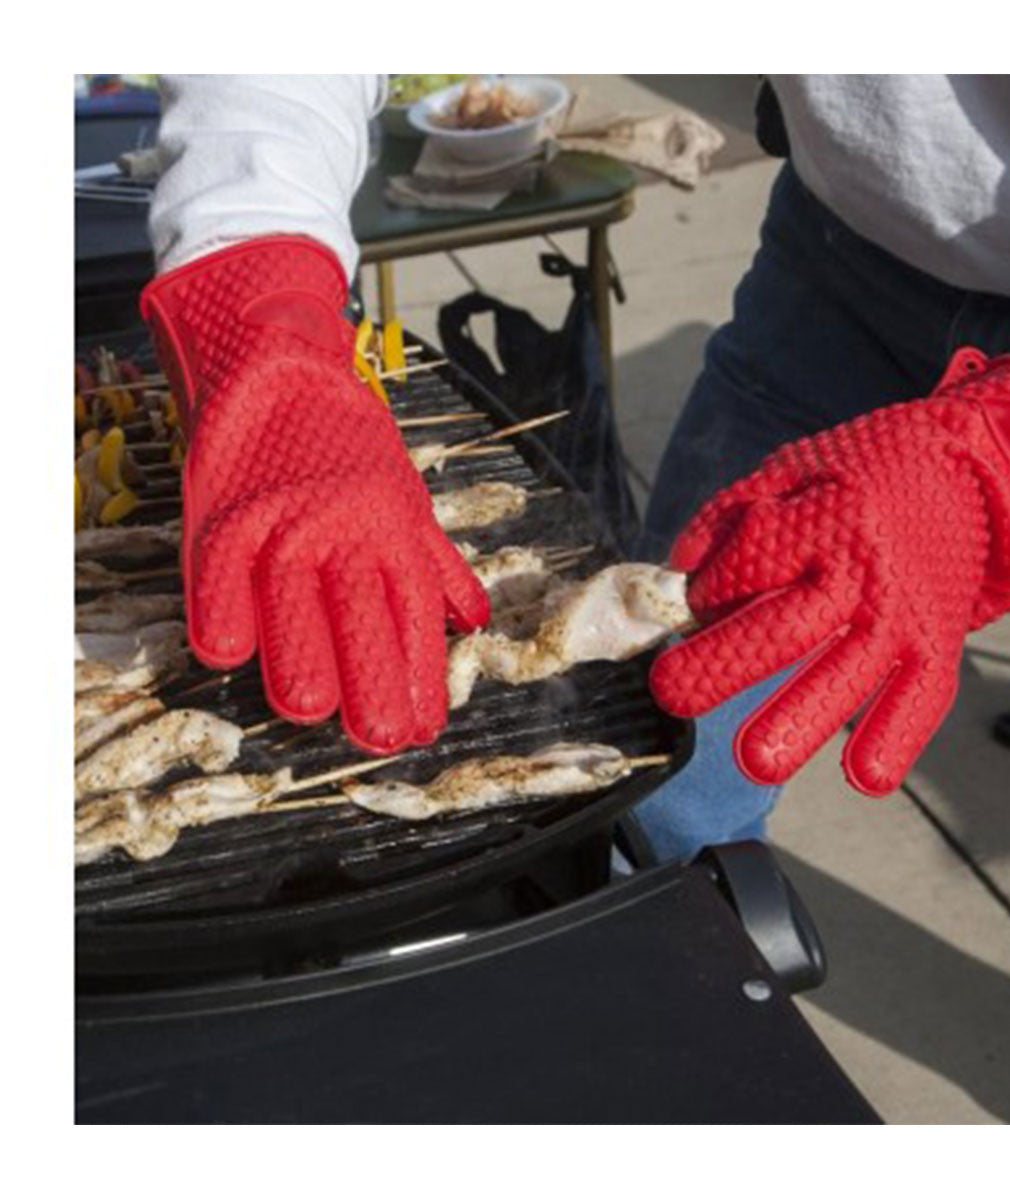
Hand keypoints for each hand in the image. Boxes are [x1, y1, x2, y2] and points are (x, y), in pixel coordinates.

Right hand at [142, 236, 489, 752]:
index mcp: (396, 532)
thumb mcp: (407, 499)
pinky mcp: (229, 505)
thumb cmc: (349, 445)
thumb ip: (437, 564)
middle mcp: (350, 529)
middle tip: (381, 738)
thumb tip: (473, 622)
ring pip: (296, 597)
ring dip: (301, 656)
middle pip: (365, 614)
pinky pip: (221, 566)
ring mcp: (287, 516)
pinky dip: (222, 610)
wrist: (282, 363)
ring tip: (308, 710)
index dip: (421, 675)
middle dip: (374, 682)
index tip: (425, 728)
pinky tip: (226, 655)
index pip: (415, 615)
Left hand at [650, 349, 1009, 793]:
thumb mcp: (790, 470)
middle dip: (725, 662)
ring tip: (755, 762)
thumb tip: (680, 573)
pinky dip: (896, 737)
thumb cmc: (860, 474)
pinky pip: (920, 697)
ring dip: (800, 718)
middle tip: (672, 692)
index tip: (691, 608)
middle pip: (786, 626)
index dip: (707, 592)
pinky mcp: (937, 645)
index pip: (748, 565)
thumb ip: (731, 516)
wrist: (972, 469)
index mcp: (821, 517)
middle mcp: (861, 570)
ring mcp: (901, 614)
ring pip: (847, 673)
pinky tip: (864, 777)